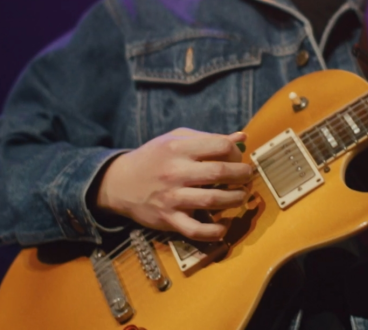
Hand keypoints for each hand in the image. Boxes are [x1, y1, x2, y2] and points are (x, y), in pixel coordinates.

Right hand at [94, 128, 251, 240]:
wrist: (120, 182)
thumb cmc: (154, 157)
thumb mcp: (176, 139)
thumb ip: (208, 138)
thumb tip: (243, 137)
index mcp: (178, 147)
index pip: (219, 146)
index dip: (236, 152)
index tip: (238, 158)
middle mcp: (175, 171)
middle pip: (219, 171)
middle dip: (242, 174)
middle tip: (247, 177)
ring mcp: (172, 197)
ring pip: (212, 200)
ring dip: (235, 199)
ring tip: (241, 196)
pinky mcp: (168, 219)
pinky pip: (195, 230)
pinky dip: (214, 231)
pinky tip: (223, 226)